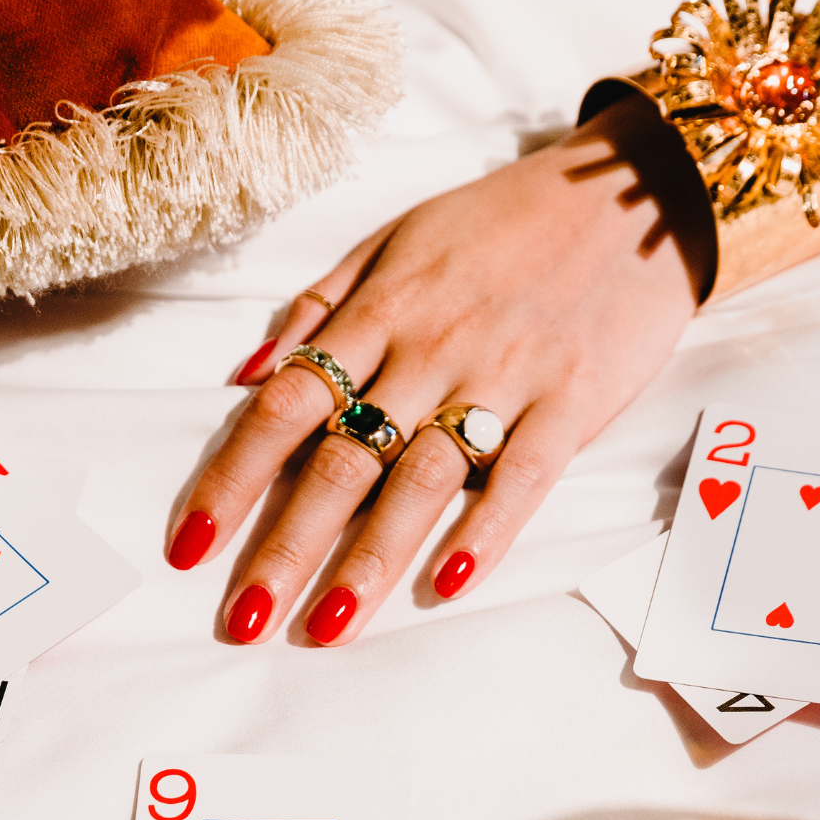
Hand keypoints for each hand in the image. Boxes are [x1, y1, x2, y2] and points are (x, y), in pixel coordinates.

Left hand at [166, 98, 700, 644]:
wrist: (630, 193)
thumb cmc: (501, 223)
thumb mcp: (396, 239)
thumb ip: (320, 306)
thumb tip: (243, 373)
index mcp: (381, 311)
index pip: (286, 405)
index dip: (232, 478)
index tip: (188, 546)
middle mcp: (432, 349)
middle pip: (343, 458)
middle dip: (286, 545)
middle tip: (244, 620)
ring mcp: (505, 377)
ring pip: (422, 479)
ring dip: (372, 558)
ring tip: (328, 626)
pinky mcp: (573, 401)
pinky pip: (524, 476)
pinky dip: (487, 531)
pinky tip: (450, 584)